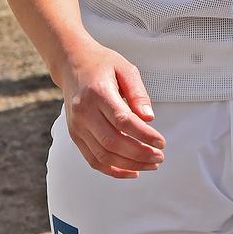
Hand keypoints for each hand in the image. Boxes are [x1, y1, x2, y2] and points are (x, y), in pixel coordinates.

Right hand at [60, 44, 165, 179]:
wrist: (72, 63)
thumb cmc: (101, 64)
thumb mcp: (125, 69)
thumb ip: (138, 93)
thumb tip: (149, 119)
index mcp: (98, 92)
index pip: (123, 121)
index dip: (144, 135)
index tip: (161, 142)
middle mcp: (84, 111)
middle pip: (112, 142)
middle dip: (139, 154)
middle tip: (159, 156)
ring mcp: (77, 125)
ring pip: (103, 155)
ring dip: (129, 165)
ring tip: (150, 164)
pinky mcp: (75, 135)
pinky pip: (93, 159)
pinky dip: (113, 170)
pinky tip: (131, 170)